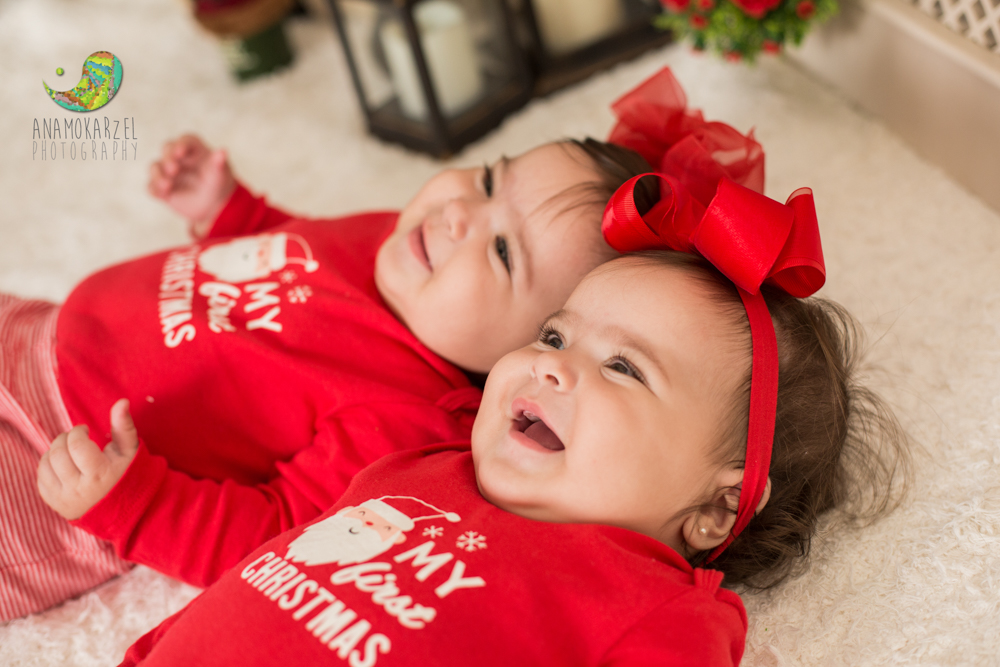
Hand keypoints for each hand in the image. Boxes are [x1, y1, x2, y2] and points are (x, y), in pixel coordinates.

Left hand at [37, 399, 138, 520]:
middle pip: (58, 454)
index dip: (78, 432)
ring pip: (45, 465)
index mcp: (100, 475)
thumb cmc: (128, 476)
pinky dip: (47, 465)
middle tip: (75, 437)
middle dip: (64, 438)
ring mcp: (64, 498)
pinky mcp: (55, 504)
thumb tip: (122, 401)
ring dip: (53, 450)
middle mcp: (79, 489)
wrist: (123, 512)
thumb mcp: (130, 451)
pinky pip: (41, 479)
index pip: (77, 445)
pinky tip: (61, 463)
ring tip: (68, 450)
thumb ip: (123, 426)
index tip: (85, 430)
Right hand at [149, 134, 235, 239]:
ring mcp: (169, 173)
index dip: (181, 144)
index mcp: (194, 150)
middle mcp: (178, 158)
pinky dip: (155, 189)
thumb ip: (219, 163)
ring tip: (167, 185)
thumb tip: (222, 152)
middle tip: (174, 169)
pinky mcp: (163, 188)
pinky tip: (162, 194)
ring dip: (158, 174)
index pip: (186, 141)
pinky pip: (152, 187)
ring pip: (156, 167)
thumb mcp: (220, 175)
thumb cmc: (219, 184)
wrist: (215, 205)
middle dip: (168, 157)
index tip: (181, 151)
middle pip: (167, 149)